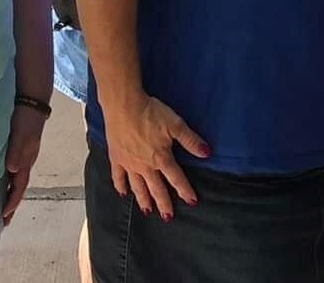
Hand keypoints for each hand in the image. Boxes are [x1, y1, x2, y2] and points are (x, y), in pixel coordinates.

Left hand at [1, 104, 47, 226]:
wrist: (32, 98)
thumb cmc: (26, 116)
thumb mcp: (23, 133)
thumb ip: (18, 150)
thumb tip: (12, 169)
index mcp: (27, 160)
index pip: (20, 186)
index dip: (12, 202)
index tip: (3, 217)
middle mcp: (25, 160)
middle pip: (18, 187)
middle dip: (11, 204)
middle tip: (2, 222)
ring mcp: (22, 154)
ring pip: (15, 180)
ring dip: (9, 194)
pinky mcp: (16, 147)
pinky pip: (11, 169)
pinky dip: (7, 181)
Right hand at [102, 96, 209, 220]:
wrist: (124, 106)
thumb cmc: (151, 113)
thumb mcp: (176, 125)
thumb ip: (191, 141)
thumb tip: (207, 153)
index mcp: (161, 158)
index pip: (176, 178)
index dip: (185, 190)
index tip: (191, 202)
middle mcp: (145, 165)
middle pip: (156, 188)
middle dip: (163, 203)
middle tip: (167, 217)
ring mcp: (129, 163)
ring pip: (137, 186)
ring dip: (143, 199)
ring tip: (147, 211)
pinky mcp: (116, 158)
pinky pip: (118, 176)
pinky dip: (120, 186)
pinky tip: (123, 193)